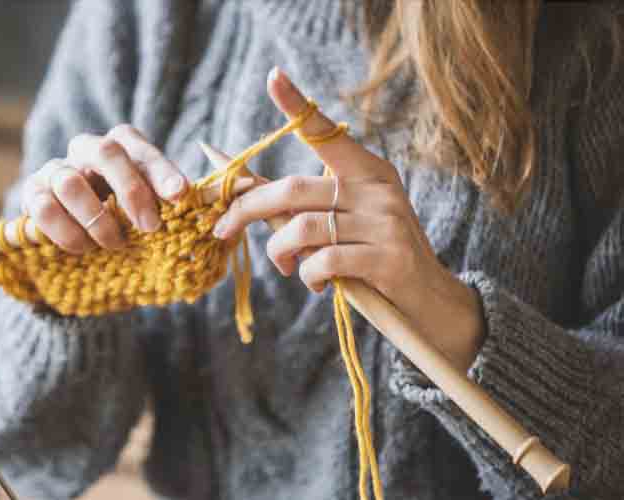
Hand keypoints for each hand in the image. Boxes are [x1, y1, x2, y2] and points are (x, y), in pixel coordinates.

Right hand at [21, 125, 187, 253]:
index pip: (140, 148)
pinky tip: (84, 248)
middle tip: (150, 227)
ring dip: (97, 219)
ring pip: (71, 183)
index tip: (180, 194)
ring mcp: (56, 170)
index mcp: (120, 146)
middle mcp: (86, 150)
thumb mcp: (151, 207)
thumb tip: (195, 201)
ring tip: (114, 244)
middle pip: (106, 152)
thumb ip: (170, 201)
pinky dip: (67, 232)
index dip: (161, 170)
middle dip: (132, 191)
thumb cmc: (125, 217)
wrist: (80, 238)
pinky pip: (43, 209)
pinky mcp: (32, 195)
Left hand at [213, 67, 484, 371]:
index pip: (326, 132)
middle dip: (246, 209)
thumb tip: (240, 181)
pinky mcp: (389, 258)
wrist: (428, 298)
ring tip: (285, 266)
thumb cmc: (372, 255)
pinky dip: (307, 275)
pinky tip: (314, 282)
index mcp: (366, 170)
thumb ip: (296, 203)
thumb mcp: (342, 220)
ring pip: (304, 228)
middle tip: (222, 229)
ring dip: (279, 252)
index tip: (273, 76)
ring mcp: (386, 222)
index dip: (297, 106)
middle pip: (293, 188)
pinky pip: (325, 261)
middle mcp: (377, 188)